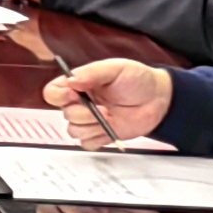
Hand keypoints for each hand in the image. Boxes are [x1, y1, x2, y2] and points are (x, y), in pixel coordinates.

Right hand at [44, 57, 173, 146]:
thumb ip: (92, 73)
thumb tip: (71, 80)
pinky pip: (87, 144)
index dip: (60, 96)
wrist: (159, 99)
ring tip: (110, 117)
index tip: (75, 94)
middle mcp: (81, 103)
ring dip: (92, 126)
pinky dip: (97, 139)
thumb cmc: (137, 79)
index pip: (53, 92)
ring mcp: (90, 121)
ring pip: (74, 131)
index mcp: (79, 84)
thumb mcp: (115, 68)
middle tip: (103, 108)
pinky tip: (109, 129)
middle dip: (83, 113)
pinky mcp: (100, 136)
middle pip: (65, 114)